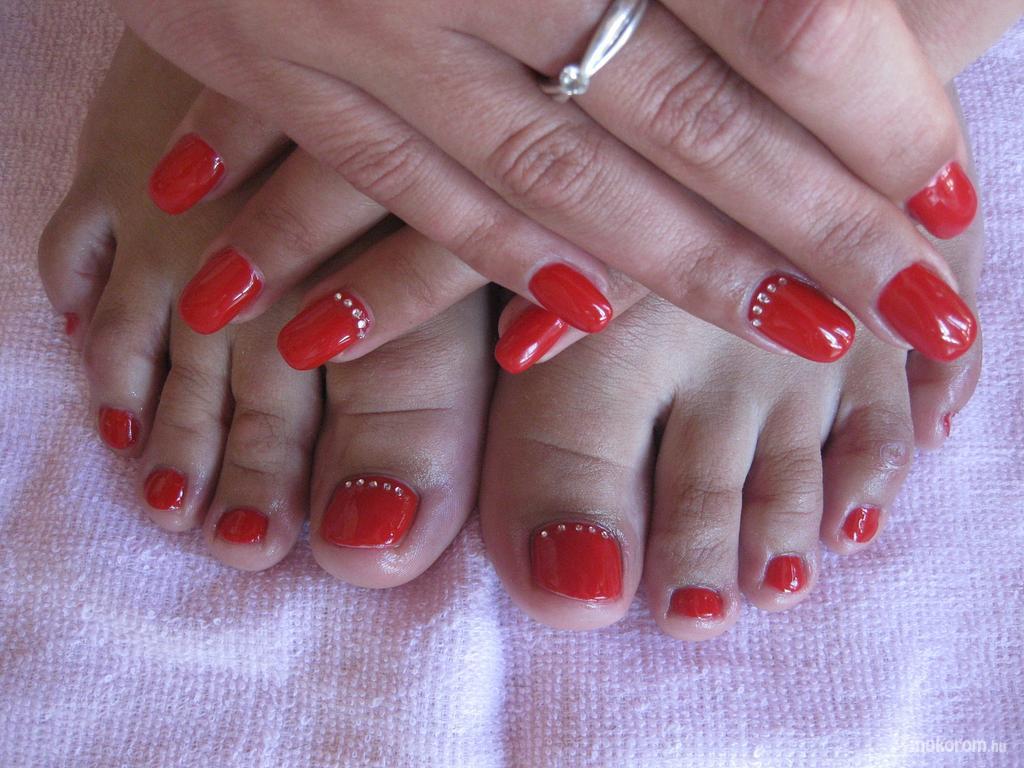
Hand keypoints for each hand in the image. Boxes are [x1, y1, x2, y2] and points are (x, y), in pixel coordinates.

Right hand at [120, 0, 1018, 366]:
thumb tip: (803, 12)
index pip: (769, 9)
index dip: (871, 107)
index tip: (951, 191)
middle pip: (686, 115)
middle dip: (820, 221)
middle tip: (926, 306)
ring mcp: (364, 27)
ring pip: (556, 173)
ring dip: (689, 265)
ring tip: (803, 328)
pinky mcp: (278, 65)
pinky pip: (408, 182)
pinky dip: (503, 251)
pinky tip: (586, 312)